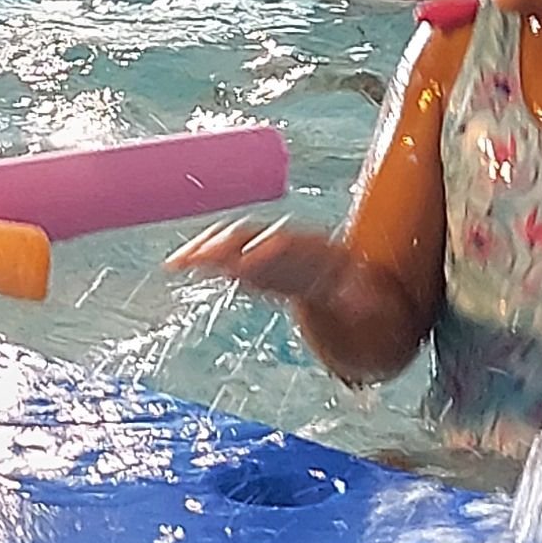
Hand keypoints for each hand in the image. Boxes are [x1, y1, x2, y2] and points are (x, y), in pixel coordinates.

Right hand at [172, 214, 374, 320]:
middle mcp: (284, 242)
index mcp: (312, 249)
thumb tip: (364, 302)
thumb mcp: (362, 298)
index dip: (265, 254)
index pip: (288, 247)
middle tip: (201, 257)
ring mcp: (264, 247)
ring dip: (206, 249)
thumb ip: (359, 301)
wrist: (336, 271)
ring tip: (179, 262)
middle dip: (226, 248)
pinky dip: (200, 256)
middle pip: (252, 240)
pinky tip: (178, 264)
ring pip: (231, 242)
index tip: (245, 264)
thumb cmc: (346, 285)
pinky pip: (221, 252)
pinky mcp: (248, 257)